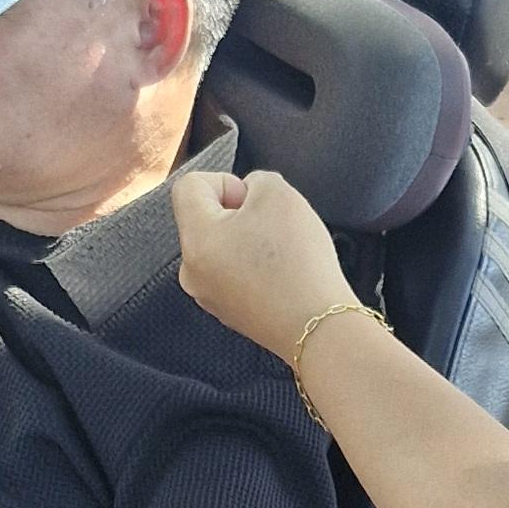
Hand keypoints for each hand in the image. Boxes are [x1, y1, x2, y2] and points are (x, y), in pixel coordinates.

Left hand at [171, 160, 348, 358]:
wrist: (319, 327)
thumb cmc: (297, 264)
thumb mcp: (279, 193)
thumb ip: (257, 180)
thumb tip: (251, 194)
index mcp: (195, 240)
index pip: (189, 186)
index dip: (225, 181)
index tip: (253, 201)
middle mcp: (192, 272)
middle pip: (206, 219)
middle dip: (240, 212)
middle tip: (273, 225)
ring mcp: (210, 296)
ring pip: (224, 247)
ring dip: (251, 239)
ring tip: (281, 251)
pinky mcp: (232, 312)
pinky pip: (237, 273)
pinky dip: (257, 266)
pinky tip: (283, 273)